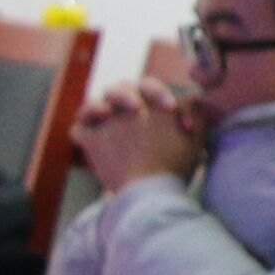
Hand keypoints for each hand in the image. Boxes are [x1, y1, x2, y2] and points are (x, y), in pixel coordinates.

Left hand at [75, 82, 204, 190]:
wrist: (150, 188)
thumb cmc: (175, 163)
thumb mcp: (196, 134)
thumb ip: (196, 110)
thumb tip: (195, 98)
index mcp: (152, 102)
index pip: (150, 87)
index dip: (159, 96)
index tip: (171, 114)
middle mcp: (127, 107)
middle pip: (121, 88)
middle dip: (127, 96)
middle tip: (137, 110)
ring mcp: (107, 122)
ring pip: (93, 103)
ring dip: (97, 108)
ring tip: (105, 115)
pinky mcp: (92, 140)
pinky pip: (78, 130)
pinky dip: (83, 133)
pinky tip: (90, 139)